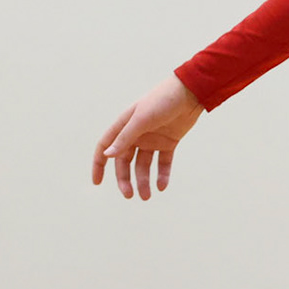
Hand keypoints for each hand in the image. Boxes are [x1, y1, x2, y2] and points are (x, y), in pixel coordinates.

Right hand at [93, 75, 202, 200]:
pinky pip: (162, 163)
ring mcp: (153, 139)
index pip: (105, 146)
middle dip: (125, 179)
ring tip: (147, 196)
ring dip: (143, 181)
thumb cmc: (162, 100)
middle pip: (124, 161)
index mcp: (125, 125)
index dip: (99, 164)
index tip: (97, 182)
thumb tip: (107, 155)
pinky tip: (162, 186)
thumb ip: (125, 137)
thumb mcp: (142, 119)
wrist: (191, 92)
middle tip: (130, 196)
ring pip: (143, 165)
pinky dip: (162, 175)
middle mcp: (136, 134)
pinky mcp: (169, 142)